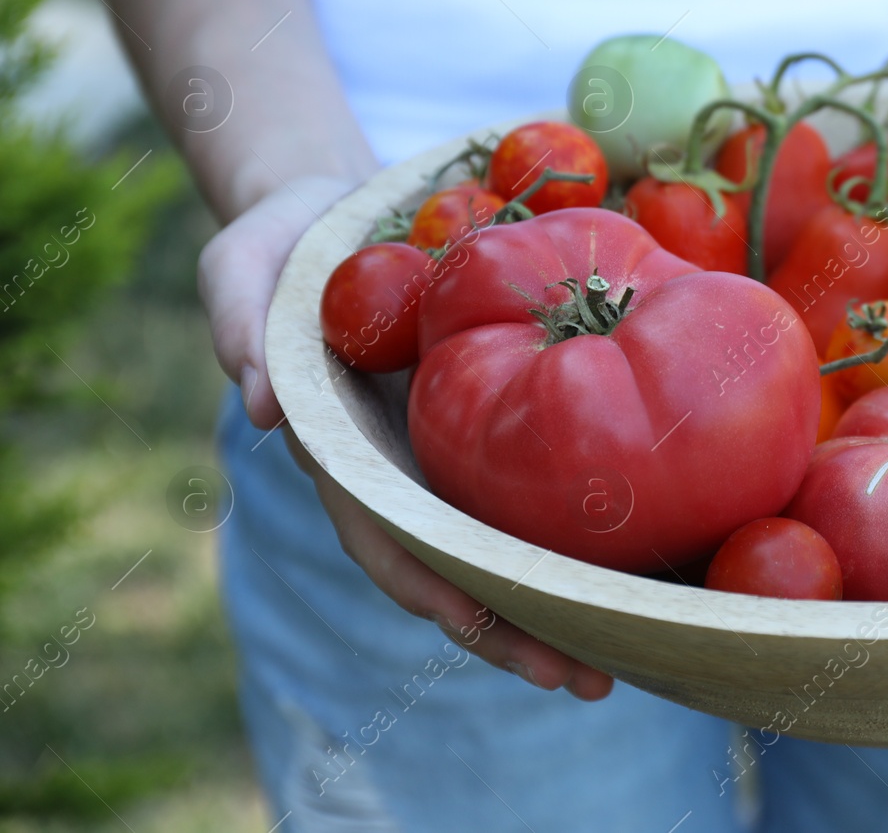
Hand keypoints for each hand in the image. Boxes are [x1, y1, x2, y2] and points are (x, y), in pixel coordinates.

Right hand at [199, 177, 612, 699]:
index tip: (484, 630)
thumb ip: (240, 328)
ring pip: (503, 548)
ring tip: (627, 654)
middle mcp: (399, 473)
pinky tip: (637, 565)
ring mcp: (446, 456)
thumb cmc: (278, 245)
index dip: (432, 591)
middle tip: (588, 679)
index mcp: (342, 455)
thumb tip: (259, 404)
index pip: (385, 542)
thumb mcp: (240, 267)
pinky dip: (577, 534)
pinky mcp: (487, 423)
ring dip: (559, 604)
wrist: (330, 216)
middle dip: (515, 630)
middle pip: (457, 571)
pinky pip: (534, 488)